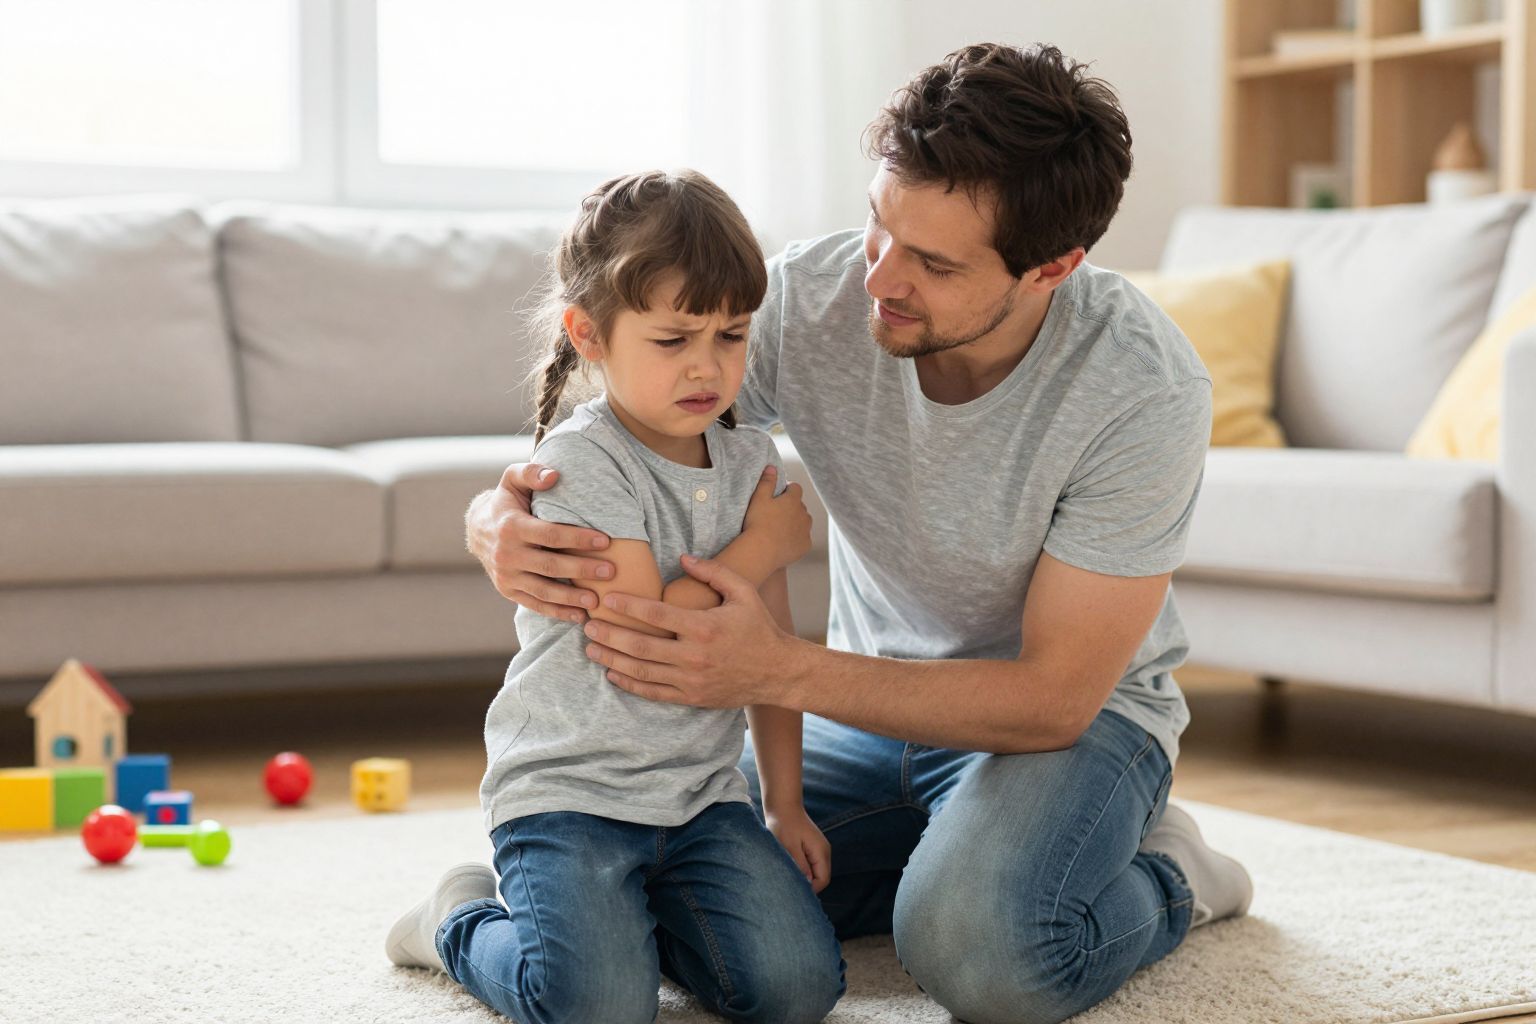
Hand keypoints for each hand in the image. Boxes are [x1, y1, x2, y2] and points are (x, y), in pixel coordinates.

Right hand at [466, 463, 615, 623]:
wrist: (477, 530)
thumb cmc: (507, 502)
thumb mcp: (512, 479)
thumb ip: (531, 472)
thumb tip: (554, 475)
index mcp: (511, 527)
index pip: (550, 535)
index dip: (578, 538)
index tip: (606, 540)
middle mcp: (507, 554)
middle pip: (550, 565)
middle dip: (581, 569)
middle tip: (610, 572)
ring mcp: (506, 576)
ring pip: (543, 590)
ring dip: (571, 597)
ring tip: (597, 600)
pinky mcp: (508, 591)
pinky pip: (535, 604)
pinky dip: (557, 612)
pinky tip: (580, 616)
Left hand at [583, 554, 795, 706]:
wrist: (778, 671)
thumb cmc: (759, 628)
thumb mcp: (743, 592)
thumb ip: (713, 572)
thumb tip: (683, 557)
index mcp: (704, 627)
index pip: (656, 615)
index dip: (627, 606)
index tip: (607, 599)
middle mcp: (694, 656)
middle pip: (640, 645)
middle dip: (610, 634)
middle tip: (588, 624)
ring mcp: (691, 680)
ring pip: (641, 671)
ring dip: (612, 659)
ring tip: (591, 648)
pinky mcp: (691, 697)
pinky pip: (653, 692)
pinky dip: (629, 683)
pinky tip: (612, 673)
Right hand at [741, 467, 811, 568]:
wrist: (760, 551)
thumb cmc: (757, 522)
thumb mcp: (758, 498)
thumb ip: (767, 482)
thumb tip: (772, 467)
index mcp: (793, 500)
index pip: (796, 488)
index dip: (787, 490)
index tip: (778, 495)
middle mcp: (804, 514)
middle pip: (800, 506)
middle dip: (792, 507)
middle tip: (776, 514)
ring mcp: (806, 531)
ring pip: (804, 523)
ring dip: (796, 523)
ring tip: (780, 529)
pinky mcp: (805, 546)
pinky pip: (803, 540)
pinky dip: (796, 539)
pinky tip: (784, 542)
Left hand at [764, 803, 831, 892]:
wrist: (783, 806)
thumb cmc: (784, 824)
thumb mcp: (789, 846)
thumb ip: (800, 865)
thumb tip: (806, 884)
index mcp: (821, 852)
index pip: (823, 880)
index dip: (810, 889)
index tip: (793, 889)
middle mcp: (823, 852)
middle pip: (821, 878)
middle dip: (807, 884)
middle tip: (789, 885)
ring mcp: (819, 850)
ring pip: (815, 872)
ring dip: (804, 877)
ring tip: (788, 876)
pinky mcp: (811, 848)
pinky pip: (810, 865)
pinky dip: (802, 870)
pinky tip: (790, 867)